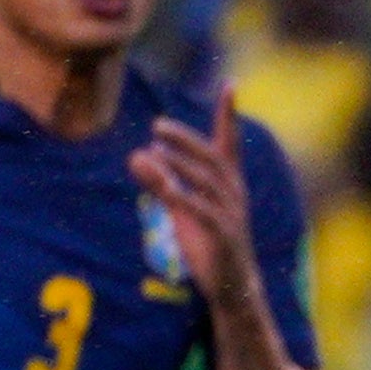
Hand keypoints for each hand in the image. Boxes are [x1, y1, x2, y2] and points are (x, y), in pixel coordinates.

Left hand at [133, 90, 261, 305]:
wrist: (232, 285)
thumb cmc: (208, 243)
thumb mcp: (181, 208)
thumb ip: (160, 181)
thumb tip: (136, 154)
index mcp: (229, 183)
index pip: (230, 142)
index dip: (229, 114)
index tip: (230, 84)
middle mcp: (234, 193)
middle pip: (214, 157)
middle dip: (187, 139)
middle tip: (158, 126)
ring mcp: (231, 214)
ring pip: (208, 180)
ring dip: (181, 163)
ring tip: (155, 149)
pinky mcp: (223, 235)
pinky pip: (201, 209)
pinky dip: (180, 194)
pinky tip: (162, 184)